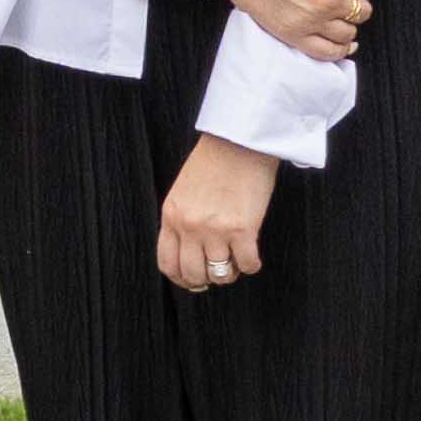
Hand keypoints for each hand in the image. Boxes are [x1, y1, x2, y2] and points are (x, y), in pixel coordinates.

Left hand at [155, 135, 283, 291]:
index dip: (181, 278)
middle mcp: (189, 226)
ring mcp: (215, 229)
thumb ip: (182, 219)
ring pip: (219, 273)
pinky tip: (252, 257)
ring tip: (236, 262)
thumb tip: (192, 250)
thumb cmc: (214, 161)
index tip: (192, 280)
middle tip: (217, 272)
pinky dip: (251, 265)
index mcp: (171, 216)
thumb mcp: (183, 191)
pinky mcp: (242, 229)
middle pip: (192, 273)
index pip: (167, 263)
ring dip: (229, 273)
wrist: (239, 140)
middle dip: (206, 279)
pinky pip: (246, 264)